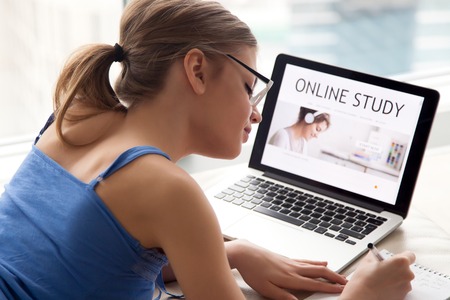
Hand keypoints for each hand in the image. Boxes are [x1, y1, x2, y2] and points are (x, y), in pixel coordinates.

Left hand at [226, 239, 346, 299]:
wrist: (245, 253)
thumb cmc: (253, 271)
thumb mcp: (266, 289)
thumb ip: (283, 297)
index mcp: (290, 278)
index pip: (314, 284)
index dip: (329, 288)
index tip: (342, 289)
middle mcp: (293, 268)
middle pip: (318, 273)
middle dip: (334, 277)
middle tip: (347, 281)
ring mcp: (290, 262)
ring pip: (314, 266)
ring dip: (328, 270)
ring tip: (339, 274)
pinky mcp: (286, 258)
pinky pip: (306, 261)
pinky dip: (316, 262)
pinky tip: (321, 262)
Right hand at [339, 250, 415, 299]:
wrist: (363, 296)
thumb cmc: (365, 280)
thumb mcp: (368, 261)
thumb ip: (376, 256)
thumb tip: (376, 256)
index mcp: (400, 262)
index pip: (410, 255)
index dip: (402, 256)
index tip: (395, 258)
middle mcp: (407, 274)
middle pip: (406, 268)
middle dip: (396, 268)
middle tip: (384, 270)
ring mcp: (406, 287)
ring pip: (403, 279)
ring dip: (395, 278)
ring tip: (382, 280)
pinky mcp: (403, 296)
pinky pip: (400, 288)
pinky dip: (394, 287)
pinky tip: (383, 287)